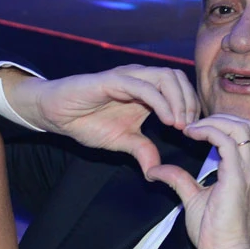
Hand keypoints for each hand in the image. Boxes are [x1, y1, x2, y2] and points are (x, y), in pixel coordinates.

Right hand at [2, 65, 200, 174]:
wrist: (56, 114)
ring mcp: (128, 77)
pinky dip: (161, 102)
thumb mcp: (120, 141)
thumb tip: (156, 172)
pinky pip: (144, 86)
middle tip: (190, 129)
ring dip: (179, 101)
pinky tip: (168, 120)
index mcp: (145, 91)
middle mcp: (140, 79)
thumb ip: (142, 151)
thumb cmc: (86, 121)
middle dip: (190, 102)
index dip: (191, 108)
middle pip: (178, 78)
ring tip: (180, 125)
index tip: (193, 133)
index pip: (179, 88)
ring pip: (166, 77)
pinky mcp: (113, 80)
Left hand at [144, 114, 249, 248]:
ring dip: (214, 121)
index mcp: (249, 173)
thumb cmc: (214, 232)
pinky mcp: (239, 179)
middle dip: (220, 117)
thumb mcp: (193, 198)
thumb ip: (179, 179)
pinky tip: (192, 134)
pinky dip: (209, 132)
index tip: (195, 128)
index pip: (245, 134)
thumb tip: (156, 169)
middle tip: (194, 123)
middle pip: (247, 125)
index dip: (222, 124)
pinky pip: (228, 142)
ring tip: (191, 127)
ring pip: (241, 128)